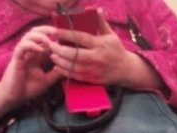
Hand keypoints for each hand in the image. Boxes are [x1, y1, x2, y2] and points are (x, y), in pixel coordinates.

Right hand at [0, 25, 61, 105]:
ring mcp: (22, 54)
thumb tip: (70, 66)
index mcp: (37, 56)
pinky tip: (40, 49)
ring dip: (40, 36)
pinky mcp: (16, 58)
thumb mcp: (47, 80)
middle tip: (58, 31)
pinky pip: (22, 47)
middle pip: (36, 33)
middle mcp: (30, 52)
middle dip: (47, 30)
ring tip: (50, 41)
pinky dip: (31, 45)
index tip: (67, 39)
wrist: (14, 97)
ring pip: (28, 36)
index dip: (55, 38)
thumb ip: (56, 73)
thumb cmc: (28, 88)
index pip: (46, 41)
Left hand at [49, 10, 163, 88]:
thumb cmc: (116, 50)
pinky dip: (65, 72)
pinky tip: (58, 67)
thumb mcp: (111, 35)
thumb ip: (101, 22)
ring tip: (52, 55)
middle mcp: (97, 58)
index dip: (66, 34)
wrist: (126, 70)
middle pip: (75, 54)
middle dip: (60, 50)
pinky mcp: (93, 79)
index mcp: (100, 44)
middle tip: (50, 45)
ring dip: (60, 61)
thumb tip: (95, 8)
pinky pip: (76, 76)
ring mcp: (95, 70)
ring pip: (73, 67)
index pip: (81, 38)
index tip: (55, 31)